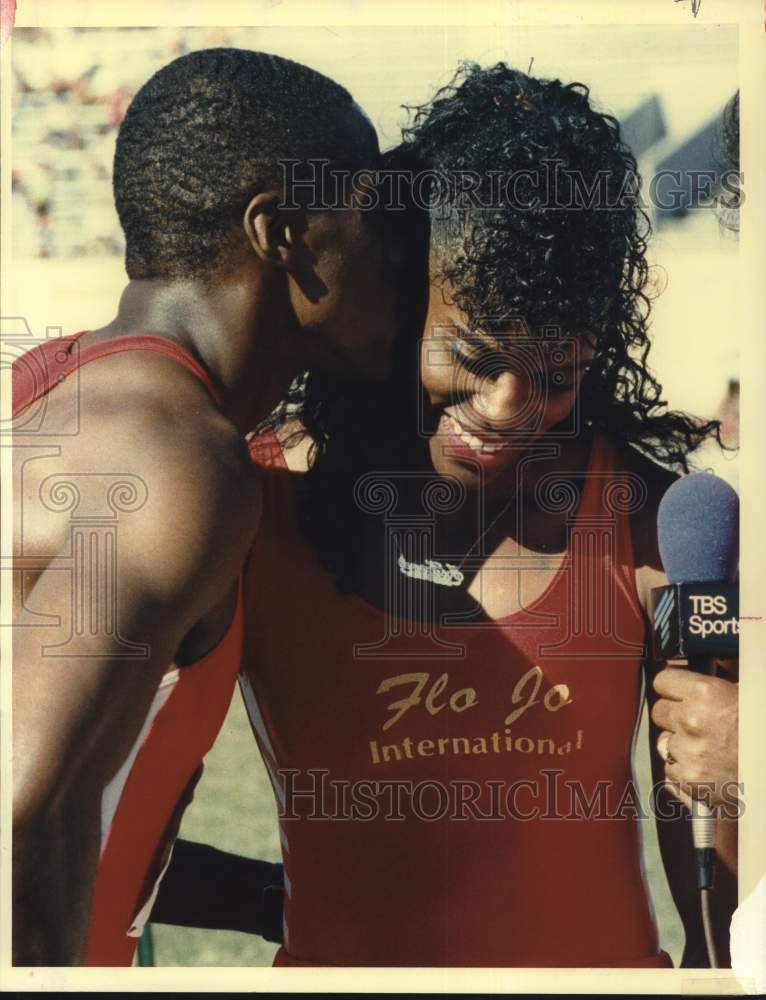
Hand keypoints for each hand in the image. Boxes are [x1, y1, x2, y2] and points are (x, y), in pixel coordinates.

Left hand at [651, 664, 737, 810]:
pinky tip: (706, 768)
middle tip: (696, 725)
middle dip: (674, 717)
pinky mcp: (690, 779)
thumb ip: (711, 688)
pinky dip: (684, 772)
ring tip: (707, 749)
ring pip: (664, 743)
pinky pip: (670, 771)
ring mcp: (689, 751)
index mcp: (705, 693)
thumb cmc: (764, 731)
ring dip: (679, 746)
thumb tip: (689, 679)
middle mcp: (692, 720)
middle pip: (659, 712)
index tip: (676, 695)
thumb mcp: (744, 695)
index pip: (662, 682)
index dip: (671, 689)